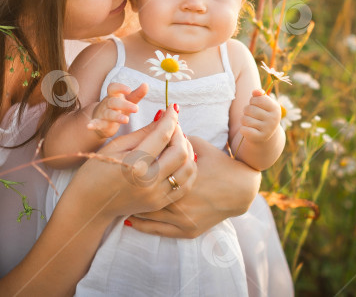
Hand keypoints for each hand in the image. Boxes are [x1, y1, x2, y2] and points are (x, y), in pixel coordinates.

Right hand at [62, 104, 195, 218]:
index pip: (162, 135)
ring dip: (187, 151)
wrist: (90, 204)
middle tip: (173, 126)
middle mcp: (149, 182)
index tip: (173, 109)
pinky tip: (179, 159)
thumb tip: (163, 117)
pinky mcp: (159, 203)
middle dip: (180, 133)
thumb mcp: (116, 146)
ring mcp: (156, 196)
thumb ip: (143, 133)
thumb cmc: (97, 171)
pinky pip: (184, 186)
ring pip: (188, 169)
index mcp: (135, 164)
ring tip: (177, 141)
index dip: (171, 118)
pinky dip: (187, 169)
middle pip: (180, 152)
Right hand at [87, 82, 147, 137]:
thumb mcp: (129, 100)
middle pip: (113, 102)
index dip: (120, 88)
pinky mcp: (101, 124)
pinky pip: (96, 123)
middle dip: (124, 105)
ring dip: (116, 116)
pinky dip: (92, 124)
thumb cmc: (118, 107)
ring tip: (126, 120)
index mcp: (114, 95)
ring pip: (108, 114)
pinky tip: (89, 126)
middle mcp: (108, 103)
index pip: (113, 88)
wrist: (102, 118)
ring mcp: (103, 113)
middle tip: (136, 108)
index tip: (129, 90)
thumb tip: (146, 84)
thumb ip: (137, 94)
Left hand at [126, 136, 259, 237]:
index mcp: (179, 176)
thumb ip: (178, 136)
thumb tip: (158, 124)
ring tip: (116, 200)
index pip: (150, 169)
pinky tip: (129, 219)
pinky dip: (141, 225)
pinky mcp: (187, 230)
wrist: (241, 189)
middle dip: (131, 188)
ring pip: (147, 214)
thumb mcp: (199, 144)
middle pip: (145, 193)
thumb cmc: (220, 163)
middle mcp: (179, 200)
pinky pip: (158, 230)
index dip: (137, 166)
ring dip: (131, 207)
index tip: (125, 162)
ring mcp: (182, 218)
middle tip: (114, 182)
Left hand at [239, 88, 281, 143]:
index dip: (252, 101)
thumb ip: (259, 95)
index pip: (257, 99)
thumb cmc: (262, 113)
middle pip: (249, 109)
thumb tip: (255, 91)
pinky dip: (243, 129)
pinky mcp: (260, 138)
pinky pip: (244, 130)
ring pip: (245, 119)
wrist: (265, 133)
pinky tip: (248, 129)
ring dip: (244, 119)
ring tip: (249, 121)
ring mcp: (267, 129)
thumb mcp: (263, 103)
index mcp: (276, 108)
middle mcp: (274, 119)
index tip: (255, 104)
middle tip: (251, 114)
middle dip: (246, 110)